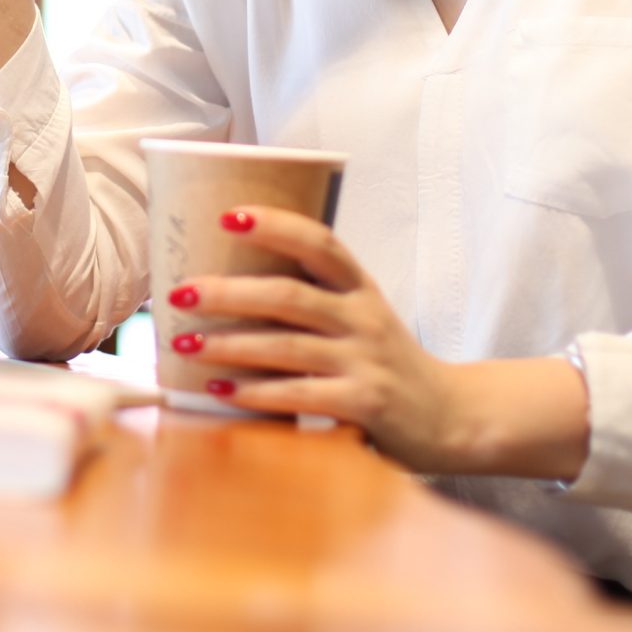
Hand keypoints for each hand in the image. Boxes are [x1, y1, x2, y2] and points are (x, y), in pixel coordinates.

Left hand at [169, 205, 472, 470]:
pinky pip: (300, 394)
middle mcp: (363, 317)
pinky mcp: (364, 404)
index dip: (275, 225)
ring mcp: (365, 361)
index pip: (319, 242)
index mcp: (359, 287)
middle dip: (228, 292)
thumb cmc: (386, 361)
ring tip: (184, 343)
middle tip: (179, 291)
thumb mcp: (361, 316)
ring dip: (229, 344)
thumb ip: (314, 298)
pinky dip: (255, 392)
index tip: (228, 215)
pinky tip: (218, 389)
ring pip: (287, 346)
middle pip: (289, 294)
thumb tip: (227, 283)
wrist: (451, 416)